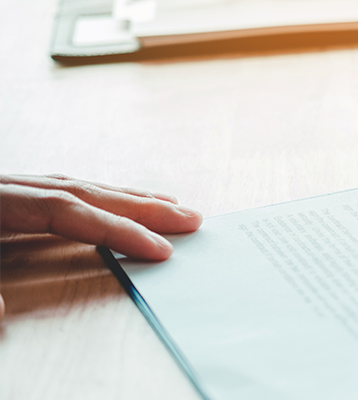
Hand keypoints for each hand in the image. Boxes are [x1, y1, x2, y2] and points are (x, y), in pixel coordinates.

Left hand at [0, 174, 202, 260]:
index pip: (69, 211)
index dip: (117, 230)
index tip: (161, 250)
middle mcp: (10, 187)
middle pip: (86, 192)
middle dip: (143, 206)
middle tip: (192, 218)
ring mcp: (10, 187)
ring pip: (78, 185)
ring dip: (127, 196)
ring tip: (170, 204)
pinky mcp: (8, 194)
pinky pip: (63, 188)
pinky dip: (98, 195)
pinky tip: (117, 200)